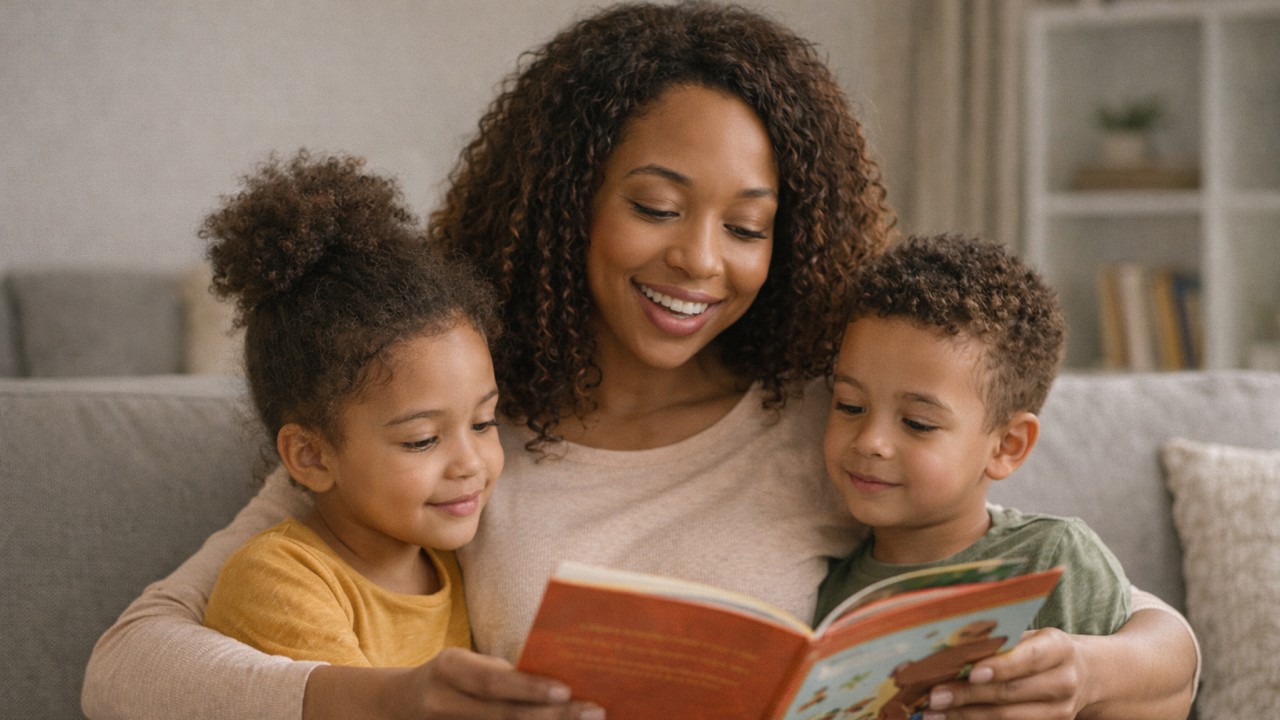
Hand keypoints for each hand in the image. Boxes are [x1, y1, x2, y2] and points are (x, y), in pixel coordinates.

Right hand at [305, 647, 604, 719]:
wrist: (393, 707)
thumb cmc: (449, 679)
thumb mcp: (465, 664)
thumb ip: (500, 673)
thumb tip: (559, 678)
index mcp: (448, 669)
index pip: (493, 681)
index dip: (528, 688)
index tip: (566, 689)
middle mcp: (442, 704)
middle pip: (504, 717)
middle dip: (553, 716)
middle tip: (594, 711)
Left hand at [921, 628, 1086, 719]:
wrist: (1085, 676)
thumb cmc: (1043, 649)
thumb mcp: (1032, 636)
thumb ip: (1001, 640)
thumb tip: (952, 645)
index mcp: (1059, 649)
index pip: (1029, 658)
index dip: (1001, 667)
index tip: (971, 672)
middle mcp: (1064, 682)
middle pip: (1011, 692)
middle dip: (968, 695)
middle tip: (935, 695)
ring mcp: (1060, 711)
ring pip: (1007, 717)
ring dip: (966, 715)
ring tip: (934, 713)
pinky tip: (953, 719)